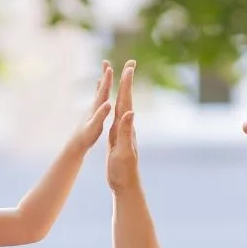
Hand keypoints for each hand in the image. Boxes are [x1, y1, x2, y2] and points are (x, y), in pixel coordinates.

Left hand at [68, 61, 112, 153]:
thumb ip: (100, 115)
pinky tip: (100, 88)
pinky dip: (101, 90)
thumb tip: (108, 103)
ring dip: (103, 80)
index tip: (109, 68)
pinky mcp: (93, 112)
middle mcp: (94, 106)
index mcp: (96, 108)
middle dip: (105, 75)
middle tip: (106, 62)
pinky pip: (99, 98)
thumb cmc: (86, 137)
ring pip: (100, 91)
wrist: (75, 145)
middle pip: (101, 87)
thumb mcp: (94, 127)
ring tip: (105, 70)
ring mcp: (93, 108)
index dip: (106, 80)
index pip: (102, 92)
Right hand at [106, 60, 139, 192]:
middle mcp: (125, 126)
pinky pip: (117, 116)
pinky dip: (116, 106)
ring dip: (123, 90)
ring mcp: (122, 131)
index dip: (127, 84)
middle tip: (130, 63)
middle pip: (126, 99)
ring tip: (124, 77)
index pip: (126, 101)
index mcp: (125, 127)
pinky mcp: (117, 137)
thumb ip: (126, 132)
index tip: (129, 67)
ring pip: (122, 105)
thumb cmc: (123, 170)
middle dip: (127, 81)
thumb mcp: (124, 151)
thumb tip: (130, 112)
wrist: (125, 185)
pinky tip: (116, 104)